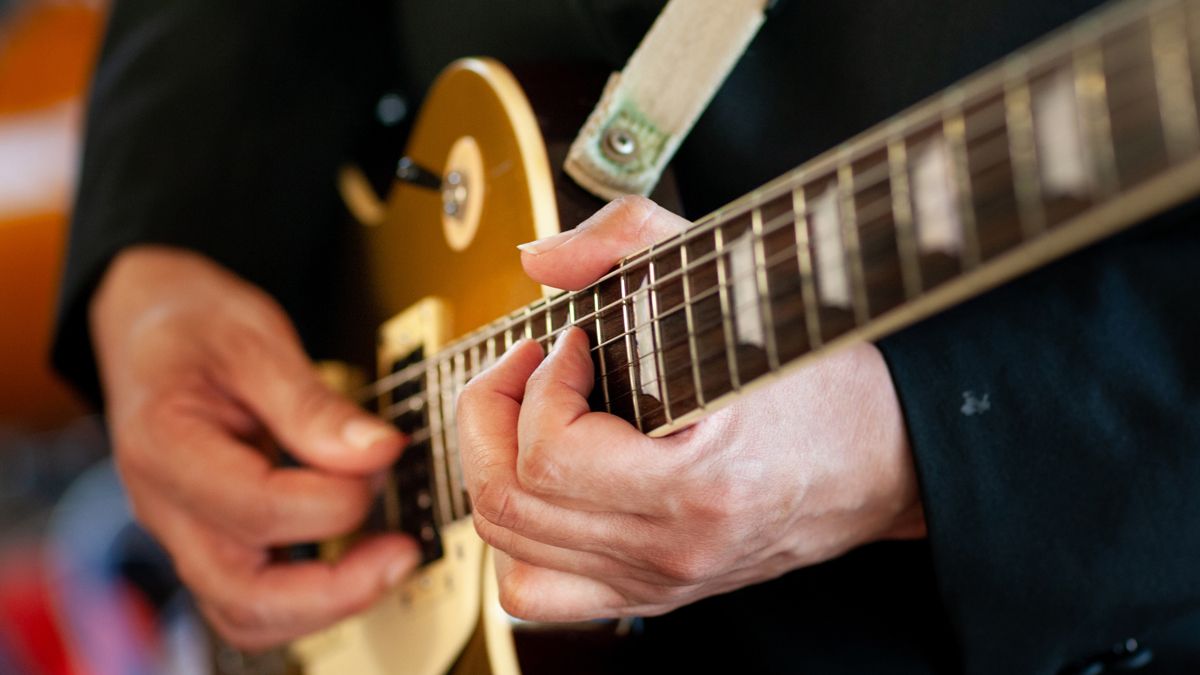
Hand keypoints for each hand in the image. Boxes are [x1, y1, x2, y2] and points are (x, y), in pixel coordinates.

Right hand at [90, 246, 418, 649]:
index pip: (257, 507)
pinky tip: (358, 561)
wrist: (150, 324)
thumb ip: (313, 404)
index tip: (386, 456)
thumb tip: (378, 452)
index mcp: (165, 446)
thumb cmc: (195, 326)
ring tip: (390, 560)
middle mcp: (166, 507)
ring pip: (245, 613)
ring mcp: (183, 533)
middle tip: (402, 554)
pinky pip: (252, 599)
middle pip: (242, 595)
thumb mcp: (254, 340)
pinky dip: (309, 597)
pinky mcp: (209, 541)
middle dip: (334, 590)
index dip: (335, 495)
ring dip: (326, 603)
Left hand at [458, 196, 925, 621]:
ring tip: (526, 418)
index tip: (570, 341)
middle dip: (492, 416)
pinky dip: (517, 540)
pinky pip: (538, 593)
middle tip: (526, 367)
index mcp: (698, 485)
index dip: (539, 383)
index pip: (551, 457)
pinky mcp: (653, 591)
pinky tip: (542, 486)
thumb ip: (634, 241)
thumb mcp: (743, 286)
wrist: (890, 461)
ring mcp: (658, 579)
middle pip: (511, 504)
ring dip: (494, 469)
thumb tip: (540, 259)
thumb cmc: (829, 386)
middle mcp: (670, 548)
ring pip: (511, 550)